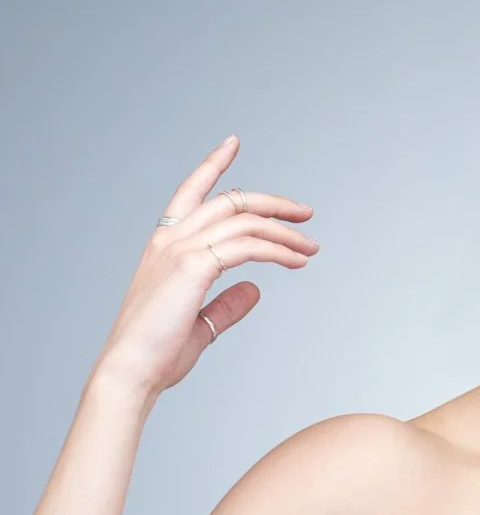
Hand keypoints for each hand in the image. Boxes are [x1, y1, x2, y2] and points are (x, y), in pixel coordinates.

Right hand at [90, 136, 319, 398]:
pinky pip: (248, 246)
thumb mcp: (199, 323)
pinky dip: (277, 250)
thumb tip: (255, 289)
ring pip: (245, 222)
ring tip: (311, 248)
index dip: (213, 165)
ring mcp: (180, 249)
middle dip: (273, 202)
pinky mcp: (194, 265)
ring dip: (285, 232)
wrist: (132, 372)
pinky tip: (296, 261)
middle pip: (230, 201)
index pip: (191, 193)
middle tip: (306, 212)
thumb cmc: (158, 353)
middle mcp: (169, 240)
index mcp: (164, 246)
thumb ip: (226, 304)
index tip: (233, 143)